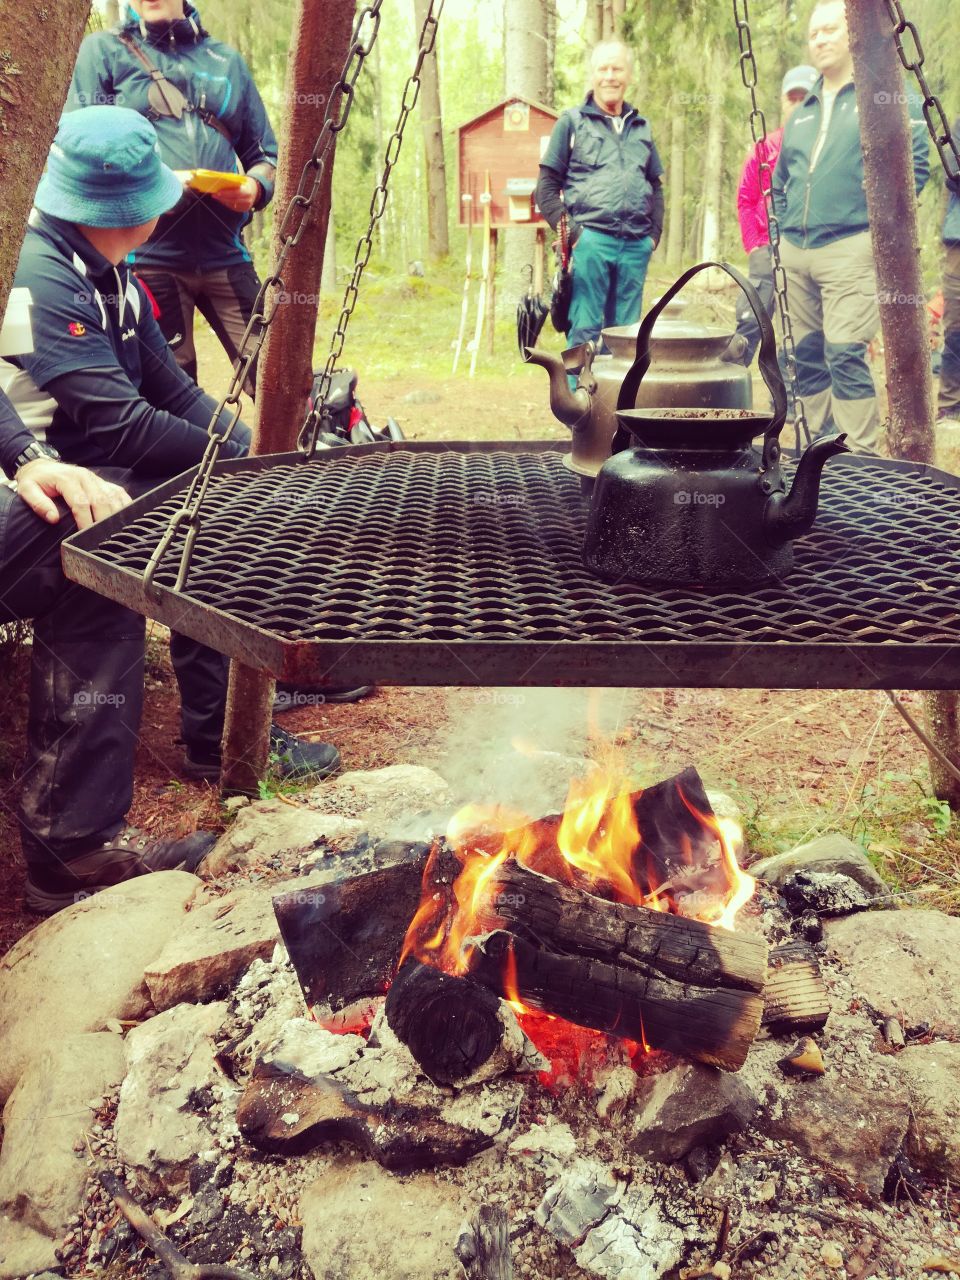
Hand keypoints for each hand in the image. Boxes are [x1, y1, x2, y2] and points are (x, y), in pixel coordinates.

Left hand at [15, 459, 129, 530]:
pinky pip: (118, 492)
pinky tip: (125, 517)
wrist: (41, 466)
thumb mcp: (27, 490)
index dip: (85, 521)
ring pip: (113, 496)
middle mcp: (85, 476)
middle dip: (103, 521)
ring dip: (116, 515)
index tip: (85, 536)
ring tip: (115, 531)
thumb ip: (38, 503)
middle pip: (101, 500)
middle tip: (102, 538)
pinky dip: (125, 505)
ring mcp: (96, 479)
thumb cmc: (36, 480)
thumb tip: (53, 518)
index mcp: (68, 478)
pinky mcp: (103, 482)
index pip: (81, 502)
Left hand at [210, 176, 260, 212]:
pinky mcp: (243, 210)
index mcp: (248, 191)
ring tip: (215, 196)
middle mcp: (248, 200)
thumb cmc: (245, 183)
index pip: (236, 193)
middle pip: (233, 200)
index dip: (226, 193)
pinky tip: (221, 199)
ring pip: (232, 205)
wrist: (255, 191)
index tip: (218, 192)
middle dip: (222, 198)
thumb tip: (220, 180)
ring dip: (223, 201)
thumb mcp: (242, 180)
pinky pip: (233, 207)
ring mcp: (246, 206)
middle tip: (214, 195)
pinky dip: (226, 203)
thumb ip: (233, 181)